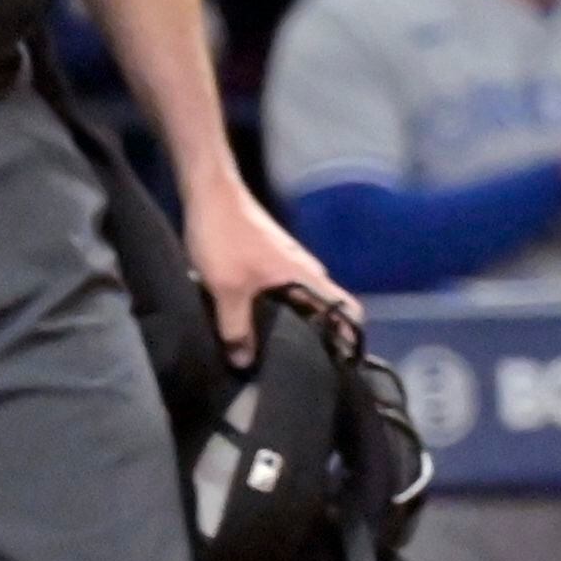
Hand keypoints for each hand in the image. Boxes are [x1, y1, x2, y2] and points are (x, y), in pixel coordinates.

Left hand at [182, 169, 346, 362]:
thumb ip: (236, 329)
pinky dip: (275, 310)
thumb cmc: (226, 237)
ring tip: (274, 352)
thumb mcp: (227, 289)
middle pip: (324, 311)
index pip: (348, 309)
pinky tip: (253, 324)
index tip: (341, 364)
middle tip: (299, 368)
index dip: (350, 338)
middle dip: (317, 339)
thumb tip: (243, 363)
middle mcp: (306, 271)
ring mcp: (288, 264)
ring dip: (292, 324)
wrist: (209, 192)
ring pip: (300, 302)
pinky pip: (282, 293)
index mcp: (307, 277)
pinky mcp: (270, 261)